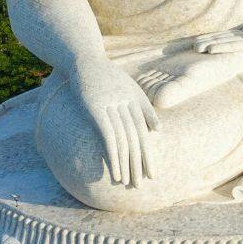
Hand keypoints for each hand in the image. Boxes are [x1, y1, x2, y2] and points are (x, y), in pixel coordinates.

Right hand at [73, 63, 157, 188]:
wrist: (84, 58)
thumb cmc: (107, 75)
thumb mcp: (130, 88)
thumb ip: (144, 108)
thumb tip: (158, 130)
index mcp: (136, 101)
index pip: (145, 134)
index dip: (148, 154)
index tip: (152, 173)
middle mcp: (127, 105)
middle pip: (137, 140)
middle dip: (139, 164)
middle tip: (141, 185)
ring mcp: (112, 107)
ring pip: (124, 142)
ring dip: (126, 165)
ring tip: (127, 183)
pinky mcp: (96, 110)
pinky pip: (108, 138)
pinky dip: (113, 156)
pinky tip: (114, 171)